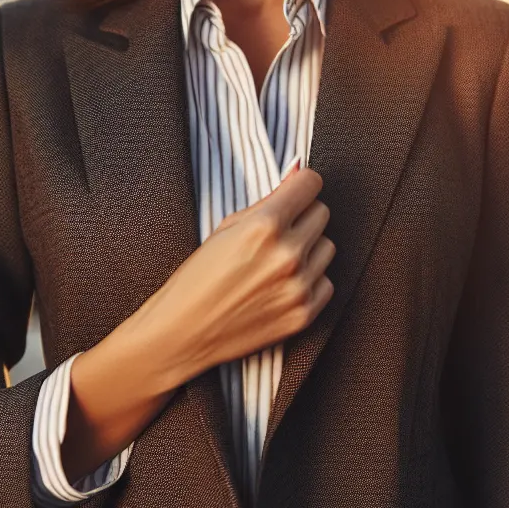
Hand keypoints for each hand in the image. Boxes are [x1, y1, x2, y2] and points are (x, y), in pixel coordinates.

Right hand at [136, 162, 334, 384]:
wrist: (181, 333)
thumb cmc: (197, 278)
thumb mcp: (226, 227)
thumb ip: (268, 201)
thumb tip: (298, 174)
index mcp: (265, 226)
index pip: (312, 183)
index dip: (301, 185)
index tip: (295, 192)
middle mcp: (288, 254)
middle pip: (322, 213)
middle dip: (302, 217)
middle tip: (277, 232)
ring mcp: (299, 286)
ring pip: (327, 247)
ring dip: (308, 250)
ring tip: (276, 262)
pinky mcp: (304, 313)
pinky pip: (326, 282)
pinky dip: (309, 281)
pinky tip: (281, 286)